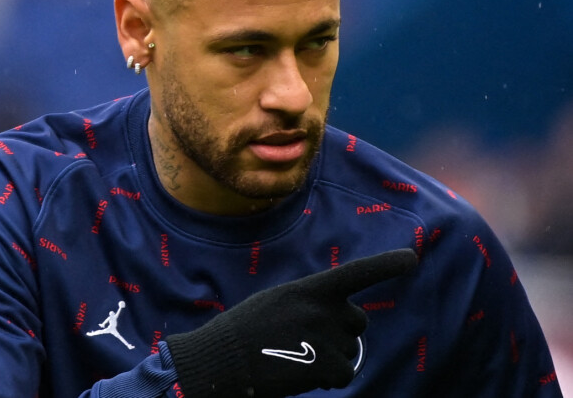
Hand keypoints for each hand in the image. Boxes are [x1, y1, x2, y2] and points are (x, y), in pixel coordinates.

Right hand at [167, 248, 416, 397]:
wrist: (223, 358)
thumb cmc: (249, 328)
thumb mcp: (281, 300)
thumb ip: (314, 303)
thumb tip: (345, 324)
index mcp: (311, 288)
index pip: (357, 273)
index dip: (386, 264)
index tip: (412, 257)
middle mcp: (325, 309)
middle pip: (357, 321)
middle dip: (343, 330)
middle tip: (308, 339)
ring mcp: (327, 338)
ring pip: (350, 351)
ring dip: (331, 356)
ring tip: (295, 356)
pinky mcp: (327, 367)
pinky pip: (345, 373)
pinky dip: (330, 377)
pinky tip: (301, 373)